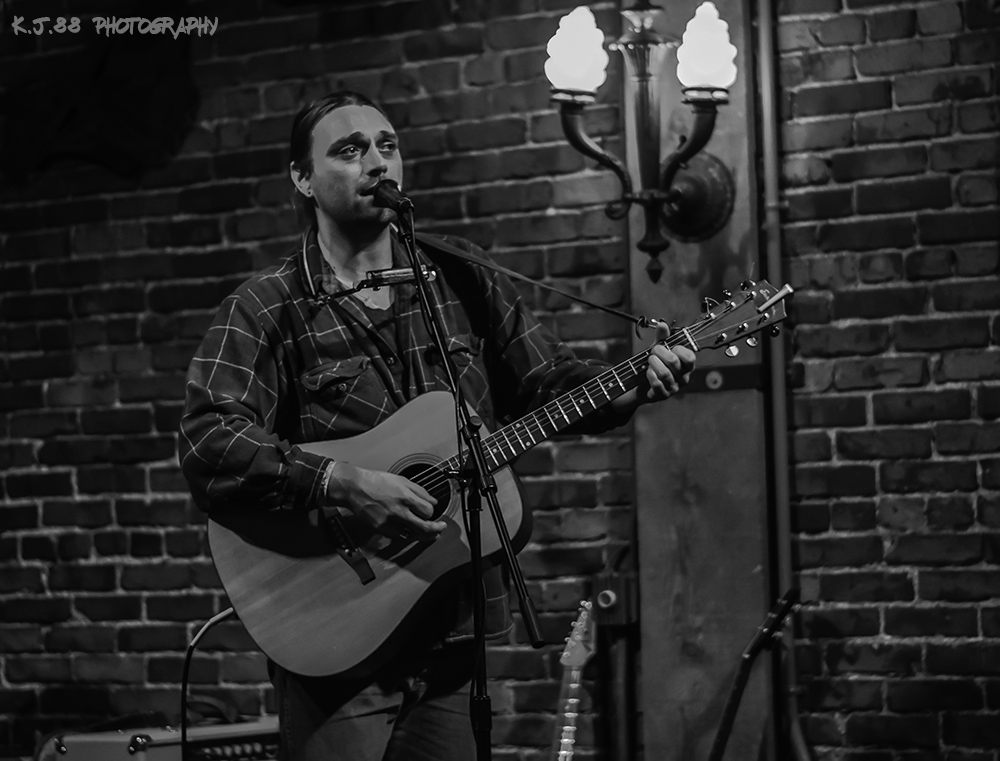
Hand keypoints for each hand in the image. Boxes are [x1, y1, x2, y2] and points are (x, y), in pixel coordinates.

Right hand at [326, 462, 445, 538]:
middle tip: (440, 529)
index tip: (433, 512)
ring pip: (412, 535)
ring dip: (423, 535)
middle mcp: (399, 511)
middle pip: (424, 527)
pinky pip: (399, 535)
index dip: (432, 512)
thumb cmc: (376, 481)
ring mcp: (390, 522)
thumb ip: (419, 491)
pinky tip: (412, 532)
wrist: (355, 488)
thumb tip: (432, 500)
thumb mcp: (401, 480)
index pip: (428, 511)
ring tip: (430, 534)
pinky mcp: (381, 528)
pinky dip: (407, 534)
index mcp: (405, 497)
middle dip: (435, 529)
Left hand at [612, 321, 695, 411]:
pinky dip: (650, 375)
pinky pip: (657, 384)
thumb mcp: (659, 350)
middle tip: (653, 352)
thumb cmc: (656, 365)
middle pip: (673, 362)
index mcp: (686, 365)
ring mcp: (674, 388)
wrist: (642, 384)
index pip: (690, 357)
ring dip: (654, 364)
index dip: (677, 349)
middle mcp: (683, 377)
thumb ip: (662, 338)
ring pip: (665, 374)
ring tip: (649, 360)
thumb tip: (662, 324)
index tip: (668, 346)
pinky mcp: (663, 395)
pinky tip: (647, 371)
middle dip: (660, 353)